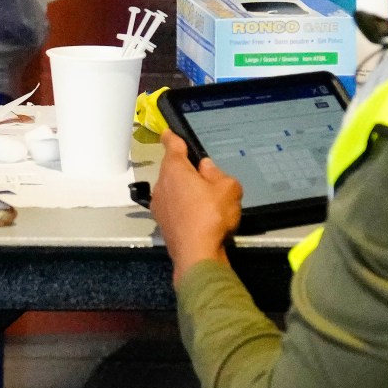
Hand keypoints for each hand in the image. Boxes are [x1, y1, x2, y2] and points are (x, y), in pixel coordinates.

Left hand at [151, 130, 241, 282]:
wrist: (197, 255)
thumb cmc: (211, 216)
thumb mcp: (228, 188)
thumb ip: (218, 173)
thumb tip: (207, 167)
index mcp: (175, 169)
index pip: (171, 145)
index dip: (172, 137)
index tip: (169, 132)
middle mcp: (162, 185)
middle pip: (174, 169)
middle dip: (187, 170)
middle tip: (206, 174)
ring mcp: (159, 206)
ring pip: (173, 190)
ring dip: (185, 191)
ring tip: (207, 200)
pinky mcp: (163, 224)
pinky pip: (174, 208)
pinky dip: (184, 208)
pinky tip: (200, 217)